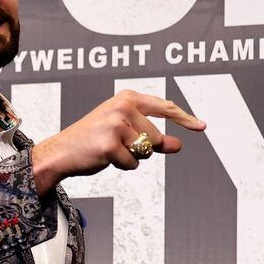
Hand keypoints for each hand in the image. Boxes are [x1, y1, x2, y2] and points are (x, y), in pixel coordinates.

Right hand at [31, 90, 205, 192]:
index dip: (184, 118)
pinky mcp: (110, 143)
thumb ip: (154, 137)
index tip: (201, 126)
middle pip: (156, 137)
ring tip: (110, 148)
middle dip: (143, 147)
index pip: (164, 107)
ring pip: (146, 151)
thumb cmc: (94, 139)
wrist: (62, 151)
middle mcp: (123, 107)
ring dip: (131, 156)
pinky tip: (105, 156)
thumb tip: (179, 144)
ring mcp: (116, 124)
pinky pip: (133, 163)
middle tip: (118, 143)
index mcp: (128, 98)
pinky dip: (122, 165)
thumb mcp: (126, 133)